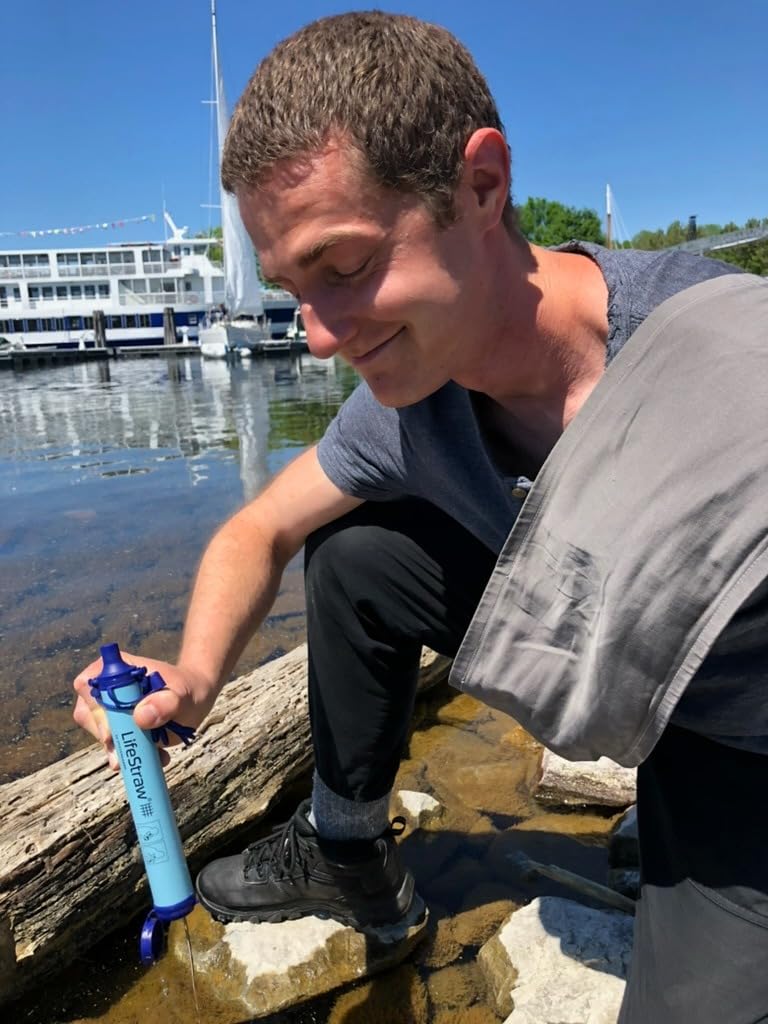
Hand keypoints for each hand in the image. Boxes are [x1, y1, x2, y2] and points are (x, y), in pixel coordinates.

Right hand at [73, 652, 216, 770]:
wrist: (196, 700)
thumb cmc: (188, 689)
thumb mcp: (183, 695)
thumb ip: (166, 703)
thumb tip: (141, 716)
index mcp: (116, 669)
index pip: (87, 686)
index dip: (96, 710)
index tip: (113, 734)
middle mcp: (107, 689)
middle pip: (89, 716)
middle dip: (110, 738)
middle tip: (133, 751)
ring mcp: (111, 710)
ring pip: (101, 735)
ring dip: (124, 751)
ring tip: (155, 753)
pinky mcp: (119, 729)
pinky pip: (115, 748)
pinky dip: (133, 757)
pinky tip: (157, 756)